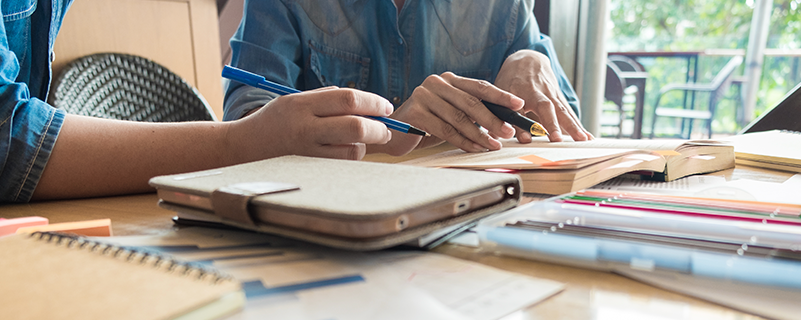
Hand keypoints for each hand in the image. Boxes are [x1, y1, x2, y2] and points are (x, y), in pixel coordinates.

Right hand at [229, 87, 392, 160]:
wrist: (244, 147)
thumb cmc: (276, 120)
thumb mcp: (295, 100)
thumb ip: (327, 99)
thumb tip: (367, 104)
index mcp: (302, 104)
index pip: (348, 99)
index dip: (373, 102)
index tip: (385, 107)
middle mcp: (304, 127)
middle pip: (356, 126)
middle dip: (379, 128)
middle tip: (386, 129)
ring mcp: (307, 151)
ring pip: (352, 149)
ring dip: (364, 144)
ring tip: (358, 139)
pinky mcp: (309, 168)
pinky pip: (341, 163)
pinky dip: (350, 155)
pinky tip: (343, 150)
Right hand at [371, 72, 523, 155]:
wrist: (394, 133)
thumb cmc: (427, 124)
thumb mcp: (452, 114)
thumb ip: (472, 112)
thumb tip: (504, 121)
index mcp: (448, 79)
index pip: (479, 86)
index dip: (500, 96)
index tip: (518, 105)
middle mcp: (435, 83)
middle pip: (471, 102)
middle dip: (493, 119)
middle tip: (508, 131)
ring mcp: (424, 96)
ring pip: (459, 118)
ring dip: (479, 134)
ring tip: (493, 145)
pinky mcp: (415, 112)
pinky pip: (445, 130)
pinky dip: (463, 141)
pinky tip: (474, 148)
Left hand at [494, 50, 592, 141]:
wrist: (527, 60)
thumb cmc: (510, 81)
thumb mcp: (501, 95)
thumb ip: (503, 116)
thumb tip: (505, 137)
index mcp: (518, 91)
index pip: (520, 110)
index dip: (522, 125)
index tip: (526, 140)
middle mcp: (537, 91)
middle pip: (546, 107)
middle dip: (552, 123)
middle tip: (557, 140)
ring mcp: (551, 93)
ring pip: (562, 109)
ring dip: (572, 125)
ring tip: (582, 140)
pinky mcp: (559, 97)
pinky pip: (569, 111)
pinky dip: (578, 123)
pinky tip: (587, 136)